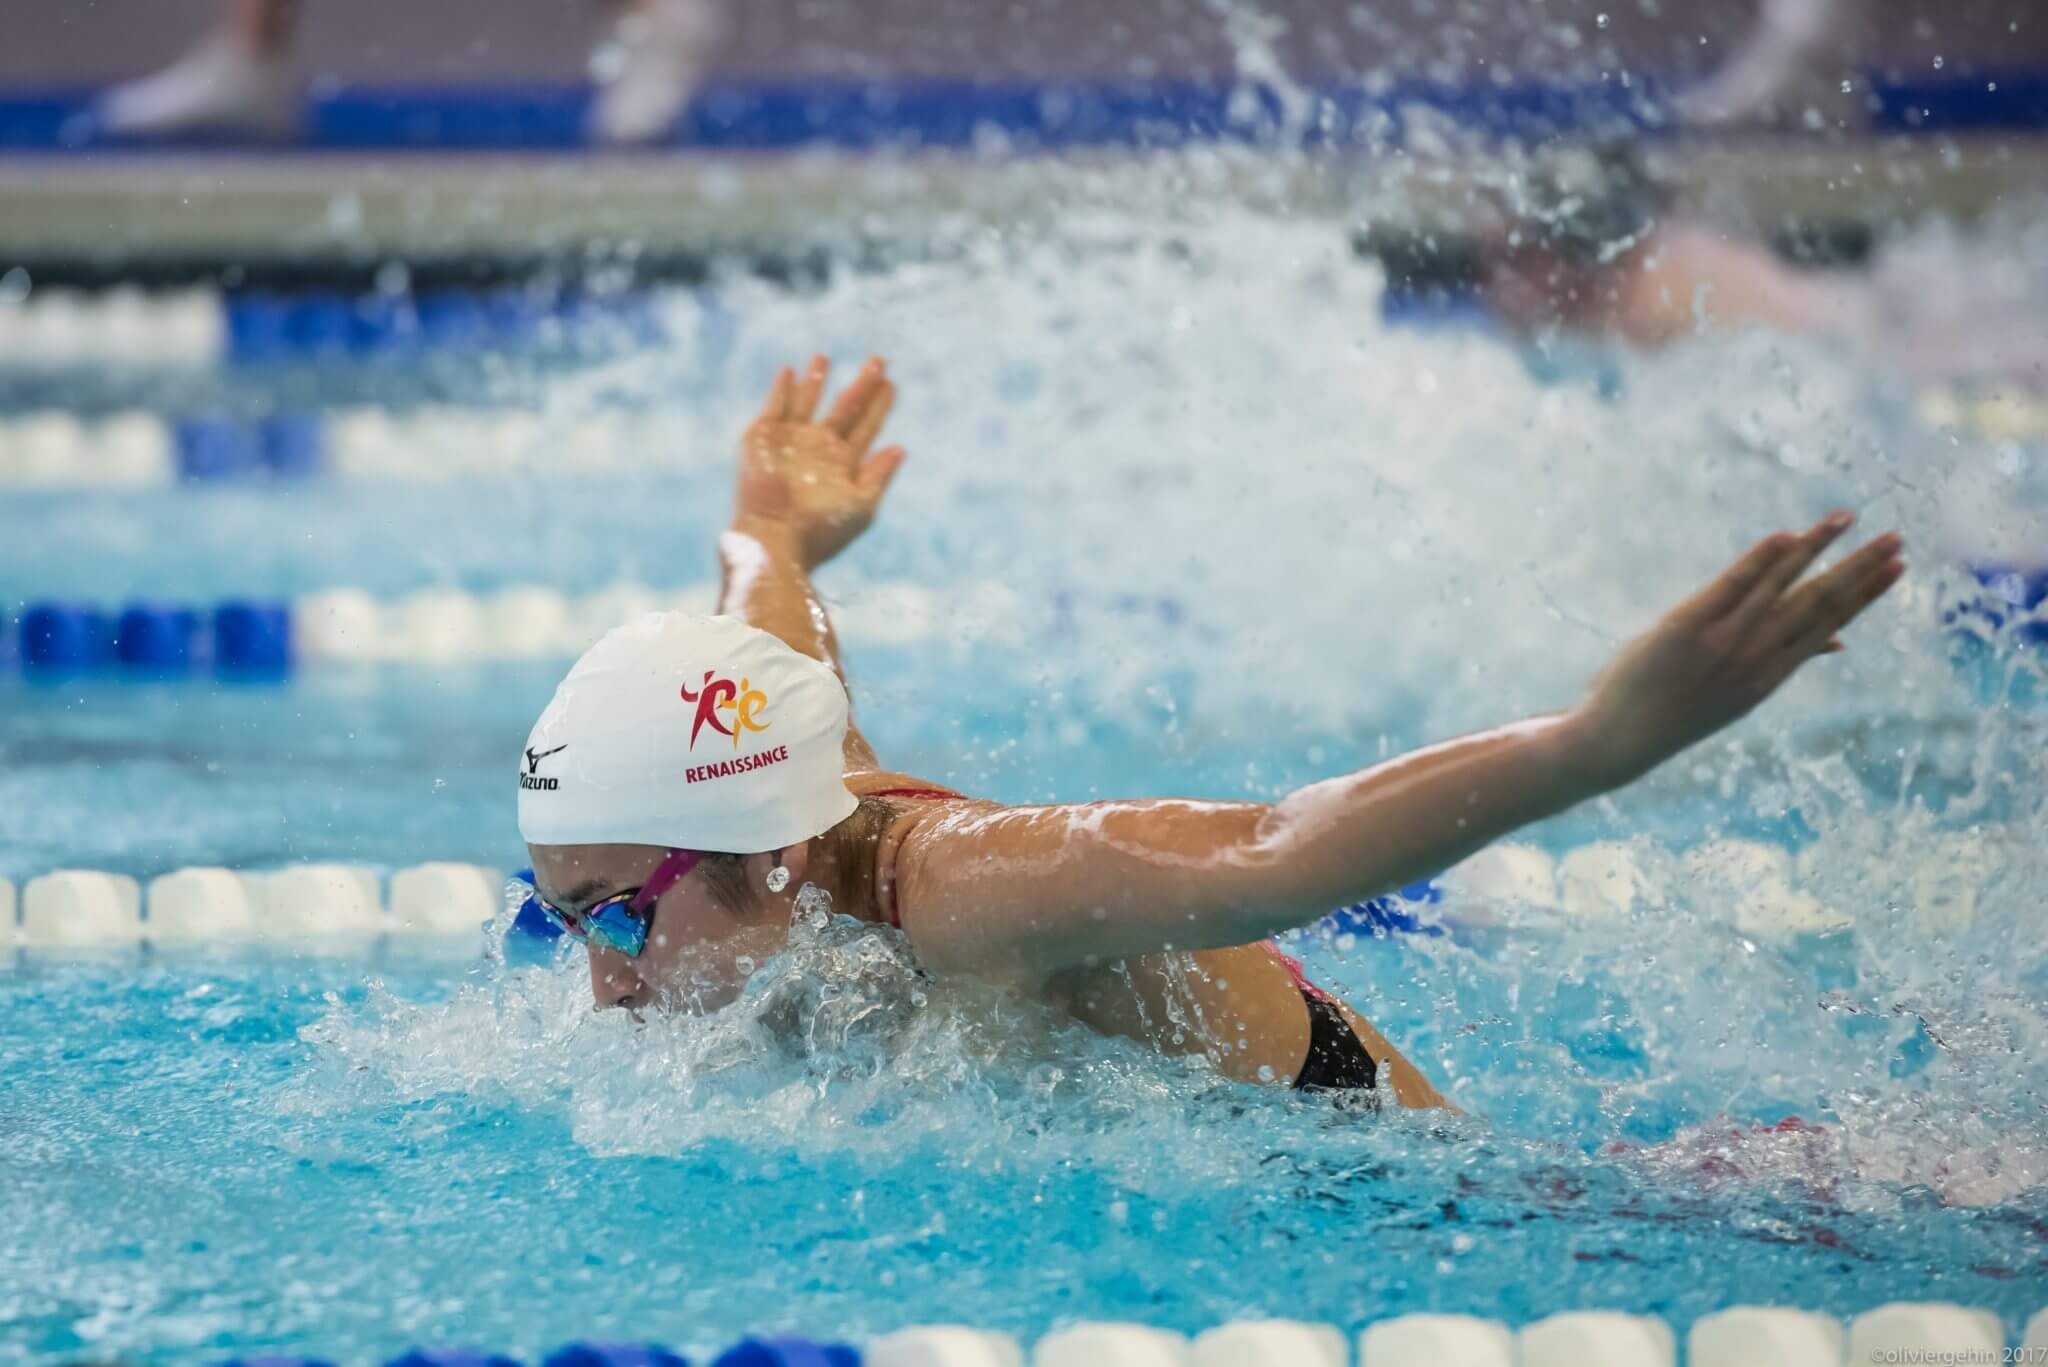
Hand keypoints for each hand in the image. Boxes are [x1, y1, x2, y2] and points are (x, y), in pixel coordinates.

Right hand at [735, 355, 906, 568]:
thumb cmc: (821, 529)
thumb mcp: (861, 504)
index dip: (880, 406)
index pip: (866, 426)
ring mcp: (789, 442)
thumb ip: (879, 476)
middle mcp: (817, 449)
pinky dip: (781, 389)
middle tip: (879, 361)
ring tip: (825, 357)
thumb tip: (899, 449)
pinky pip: (774, 407)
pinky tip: (790, 371)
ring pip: (807, 402)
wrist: (776, 537)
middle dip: (861, 385)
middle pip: (845, 408)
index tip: (893, 384)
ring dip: (815, 380)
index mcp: (842, 464)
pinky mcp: (762, 439)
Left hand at [1567, 512, 1904, 785]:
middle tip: (1897, 539)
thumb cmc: (1677, 712)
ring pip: (1780, 587)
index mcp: (1771, 676)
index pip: (1830, 625)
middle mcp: (1755, 658)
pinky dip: (1759, 561)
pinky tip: (1788, 536)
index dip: (1866, 594)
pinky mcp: (1686, 628)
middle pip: (1817, 604)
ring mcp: (1722, 643)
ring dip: (1817, 549)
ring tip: (1848, 519)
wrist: (1619, 739)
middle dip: (1860, 570)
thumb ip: (1783, 662)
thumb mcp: (1738, 696)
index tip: (1897, 569)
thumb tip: (1839, 643)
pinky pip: (1730, 587)